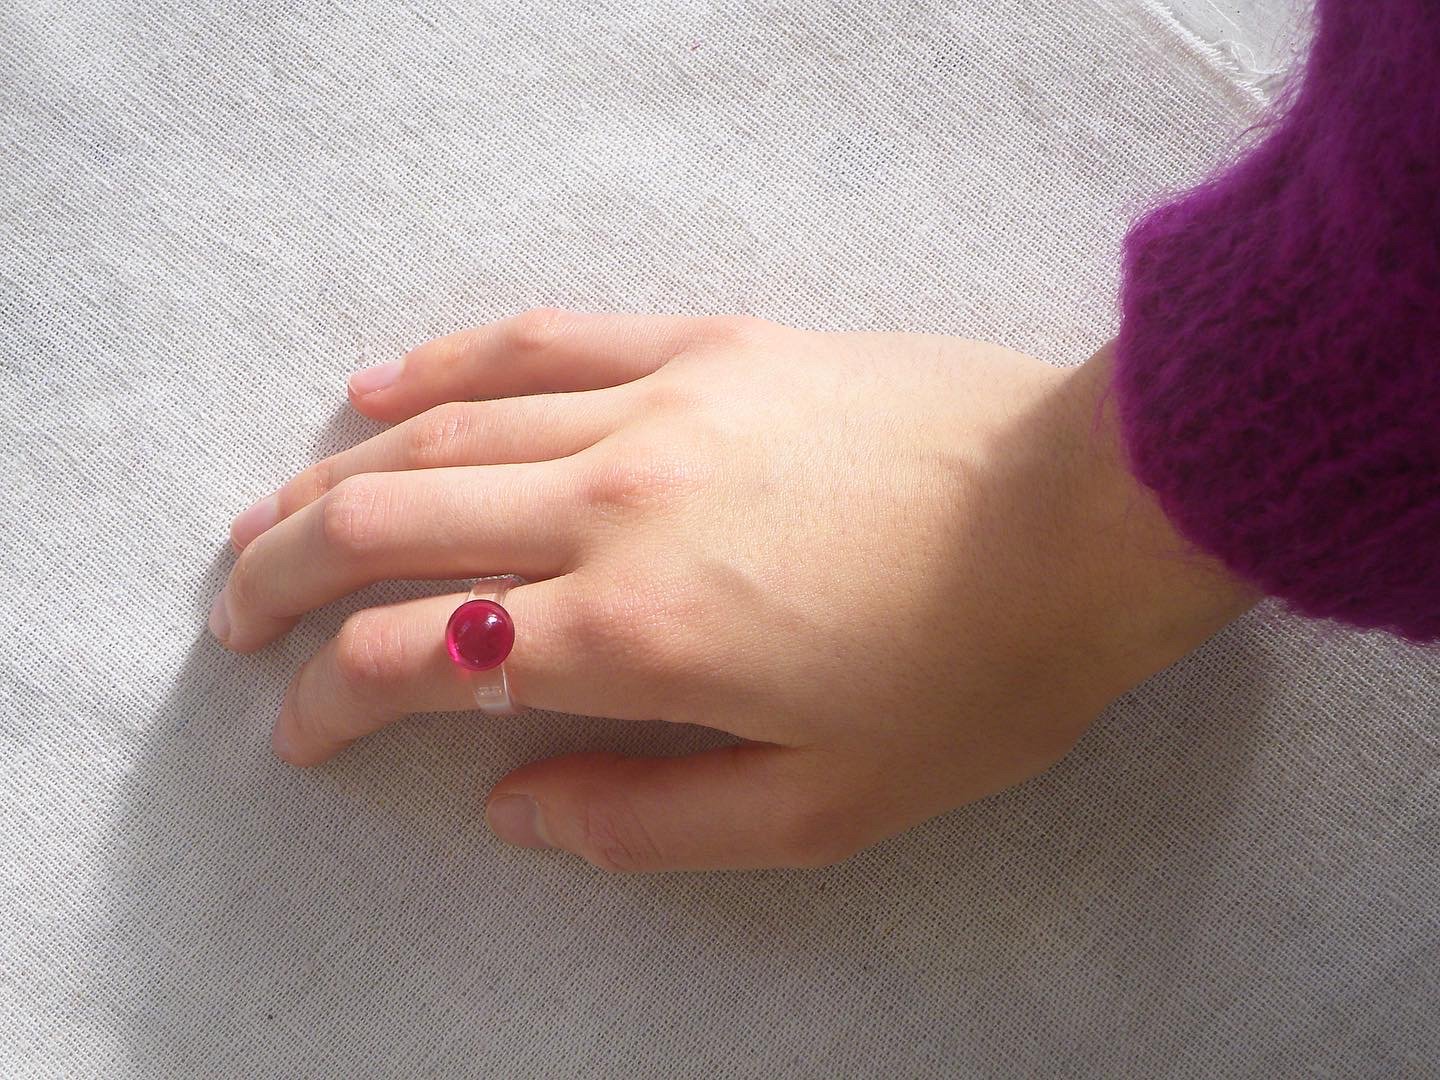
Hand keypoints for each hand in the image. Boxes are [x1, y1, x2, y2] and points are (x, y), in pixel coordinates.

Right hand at [210, 310, 1253, 870]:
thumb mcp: (823, 807)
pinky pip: (542, 341)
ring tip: (268, 515)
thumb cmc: (974, 675)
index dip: (331, 698)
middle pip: (387, 524)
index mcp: (633, 633)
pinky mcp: (707, 344)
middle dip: (285, 575)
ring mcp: (656, 405)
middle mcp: (613, 504)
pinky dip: (443, 363)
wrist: (1088, 516)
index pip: (415, 658)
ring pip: (440, 429)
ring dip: (331, 476)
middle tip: (235, 613)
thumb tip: (507, 807)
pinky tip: (380, 384)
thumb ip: (646, 820)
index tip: (302, 727)